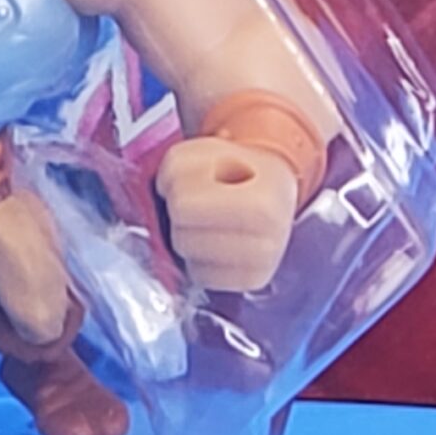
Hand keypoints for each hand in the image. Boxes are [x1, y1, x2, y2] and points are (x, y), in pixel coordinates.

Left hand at [157, 136, 301, 291]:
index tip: (190, 181)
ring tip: (205, 220)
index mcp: (260, 203)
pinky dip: (197, 259)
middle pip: (181, 238)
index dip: (175, 189)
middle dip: (181, 217)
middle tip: (197, 202)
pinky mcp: (251, 284)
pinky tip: (212, 240)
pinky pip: (199, 277)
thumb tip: (159, 190)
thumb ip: (176, 164)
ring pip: (189, 260)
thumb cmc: (240, 169)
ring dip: (187, 238)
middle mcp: (266, 244)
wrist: (277, 191)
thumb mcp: (210, 150)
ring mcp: (260, 269)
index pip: (183, 206)